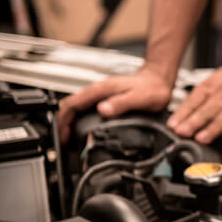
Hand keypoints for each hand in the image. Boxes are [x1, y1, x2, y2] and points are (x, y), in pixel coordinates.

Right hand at [57, 66, 171, 142]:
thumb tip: (103, 110)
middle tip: (64, 141)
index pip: (72, 103)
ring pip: (76, 107)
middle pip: (70, 106)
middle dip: (62, 123)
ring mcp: (100, 94)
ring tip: (70, 138)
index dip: (63, 120)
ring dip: (70, 121)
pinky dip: (79, 119)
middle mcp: (98, 91)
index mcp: (101, 90)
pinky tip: (83, 129)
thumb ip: (121, 104)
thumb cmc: (151, 88)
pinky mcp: (105, 99)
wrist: (159, 81)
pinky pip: (86, 108)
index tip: (63, 135)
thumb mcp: (138, 98)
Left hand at [167, 57, 221, 157]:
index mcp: (213, 85)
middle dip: (193, 122)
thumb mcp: (218, 77)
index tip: (172, 124)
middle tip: (182, 132)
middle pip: (206, 110)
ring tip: (201, 139)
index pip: (194, 100)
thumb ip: (204, 93)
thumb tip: (187, 110)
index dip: (182, 113)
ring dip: (211, 130)